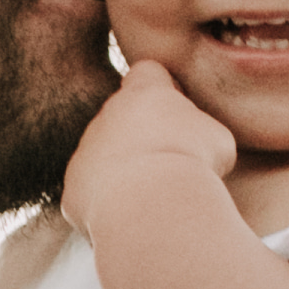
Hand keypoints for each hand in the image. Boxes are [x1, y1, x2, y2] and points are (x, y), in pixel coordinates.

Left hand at [60, 54, 238, 239]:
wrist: (151, 205)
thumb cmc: (193, 165)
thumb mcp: (216, 139)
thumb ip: (199, 130)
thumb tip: (194, 142)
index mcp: (143, 93)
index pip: (148, 72)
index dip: (163, 90)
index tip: (178, 115)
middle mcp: (107, 115)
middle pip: (123, 118)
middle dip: (143, 138)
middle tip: (170, 165)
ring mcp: (85, 151)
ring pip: (104, 156)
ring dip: (125, 172)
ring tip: (153, 196)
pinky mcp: (73, 187)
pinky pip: (92, 192)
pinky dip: (111, 203)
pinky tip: (133, 216)